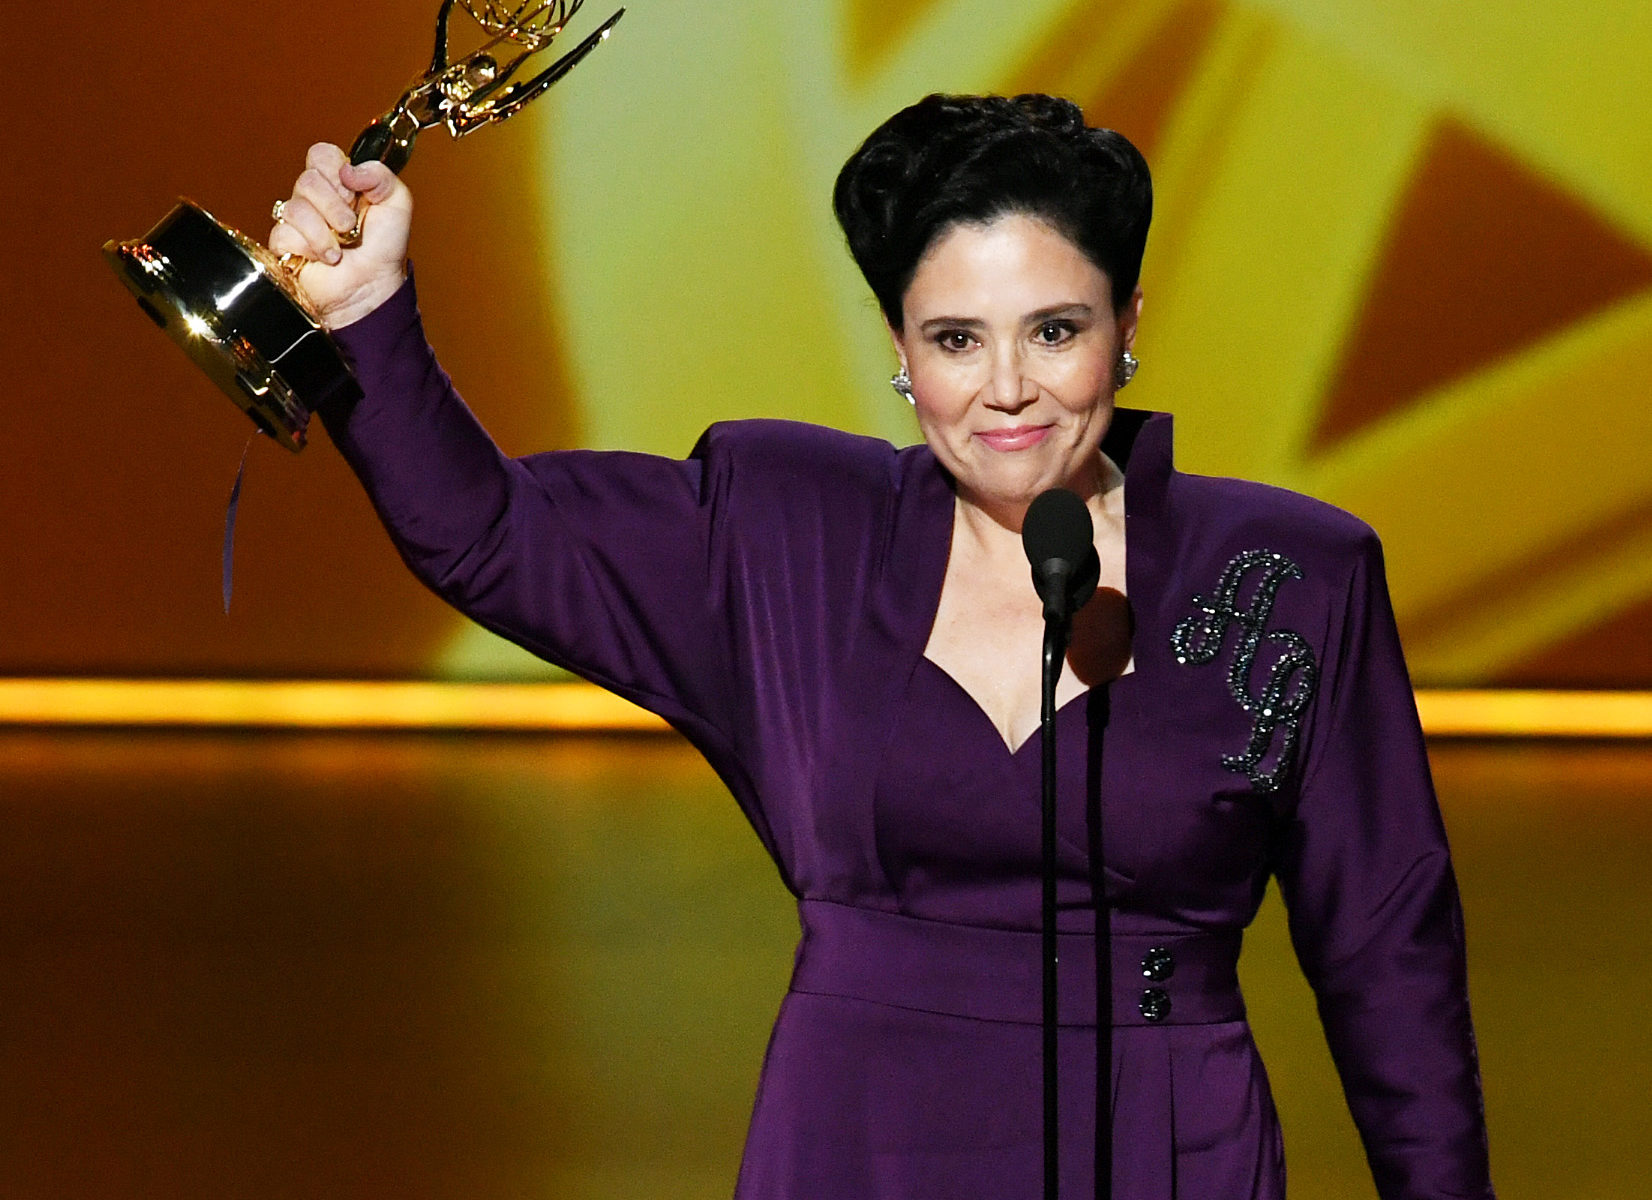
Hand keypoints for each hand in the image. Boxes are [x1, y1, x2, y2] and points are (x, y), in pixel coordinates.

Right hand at [268, 142, 411, 329]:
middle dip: (335, 205)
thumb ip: (380, 175)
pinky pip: (285, 232)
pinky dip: (312, 246)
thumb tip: (348, 168)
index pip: (321, 154)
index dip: (334, 168)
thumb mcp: (397, 204)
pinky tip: (326, 257)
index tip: (353, 191)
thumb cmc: (384, 249)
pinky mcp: (284, 244)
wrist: (373, 287)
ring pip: (295, 206)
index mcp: (339, 184)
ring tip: (342, 245)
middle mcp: (315, 199)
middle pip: (307, 179)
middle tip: (350, 225)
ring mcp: (298, 221)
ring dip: (325, 229)